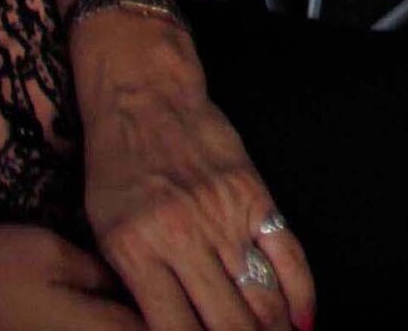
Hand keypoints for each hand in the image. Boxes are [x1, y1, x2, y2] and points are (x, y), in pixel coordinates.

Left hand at [75, 20, 312, 330]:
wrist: (146, 99)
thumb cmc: (117, 166)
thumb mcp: (104, 230)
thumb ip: (136, 281)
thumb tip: (167, 327)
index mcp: (136, 252)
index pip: (172, 329)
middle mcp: (183, 238)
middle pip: (224, 320)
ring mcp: (225, 216)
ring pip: (260, 293)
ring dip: (273, 328)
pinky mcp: (256, 195)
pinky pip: (286, 253)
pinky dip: (300, 291)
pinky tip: (303, 318)